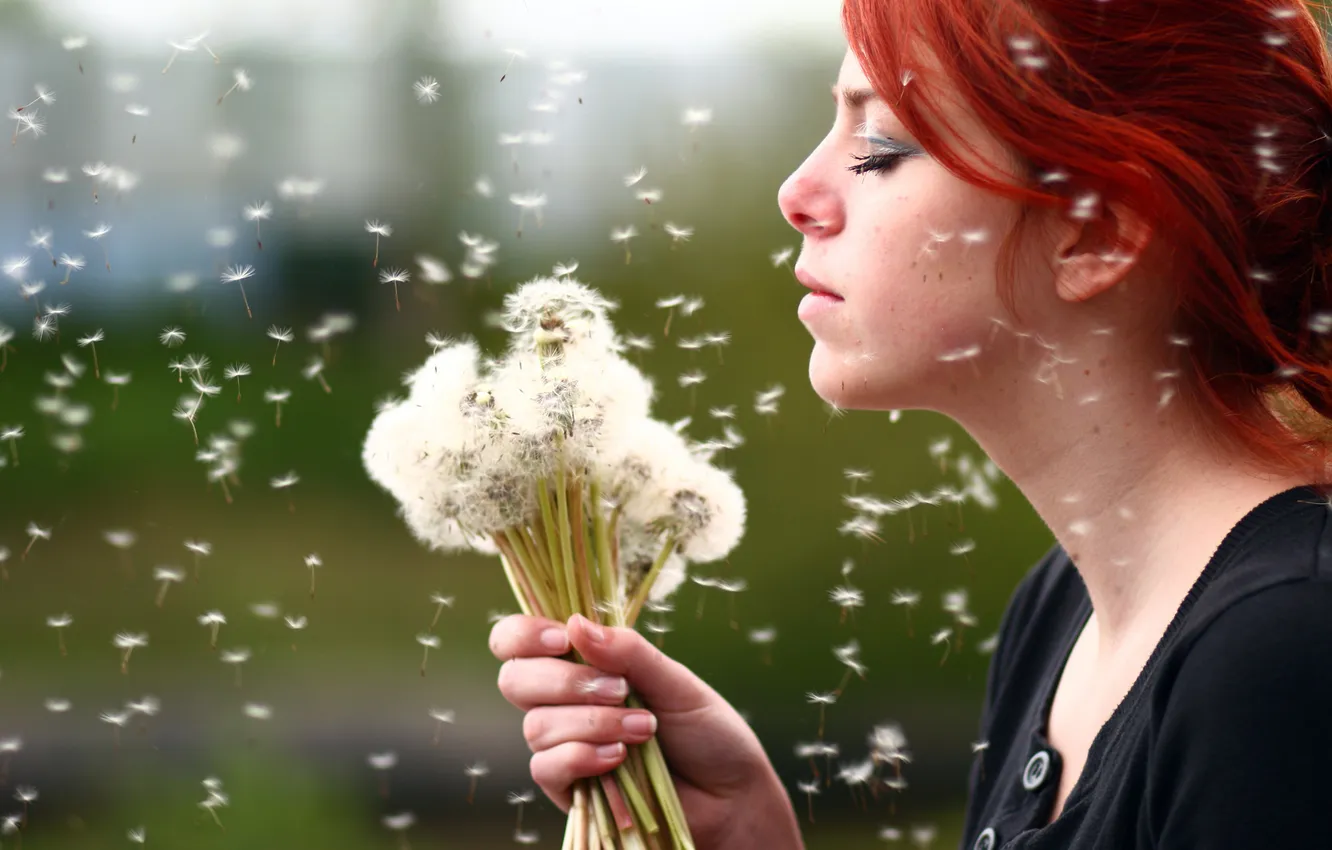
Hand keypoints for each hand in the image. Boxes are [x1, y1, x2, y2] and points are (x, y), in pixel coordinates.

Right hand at [490, 613, 802, 849]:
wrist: (730, 795)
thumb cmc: (706, 732)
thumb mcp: (676, 681)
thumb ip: (629, 653)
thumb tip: (576, 623)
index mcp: (583, 663)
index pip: (520, 641)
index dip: (525, 634)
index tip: (563, 639)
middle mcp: (563, 702)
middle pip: (516, 680)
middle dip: (563, 681)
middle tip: (620, 690)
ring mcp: (563, 745)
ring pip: (536, 726)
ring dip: (592, 724)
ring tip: (643, 729)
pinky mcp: (569, 788)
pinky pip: (546, 768)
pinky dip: (582, 757)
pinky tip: (619, 758)